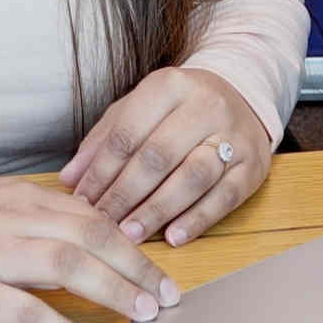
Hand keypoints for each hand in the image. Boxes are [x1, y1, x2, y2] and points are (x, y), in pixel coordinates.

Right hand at [0, 176, 179, 322]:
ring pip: (68, 267)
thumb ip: (36, 214)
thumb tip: (86, 231)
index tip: (161, 267)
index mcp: (20, 196)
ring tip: (141, 314)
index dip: (133, 242)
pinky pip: (28, 314)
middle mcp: (11, 219)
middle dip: (137, 265)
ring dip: (113, 291)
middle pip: (91, 235)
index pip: (93, 213)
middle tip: (167, 294)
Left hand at [59, 65, 272, 248]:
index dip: (101, 171)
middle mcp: (205, 105)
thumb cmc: (177, 109)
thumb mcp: (138, 109)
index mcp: (170, 85)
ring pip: (192, 177)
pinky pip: (224, 197)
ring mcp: (233, 136)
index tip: (82, 200)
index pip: (128, 133)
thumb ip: (103, 140)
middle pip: (158, 156)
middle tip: (102, 224)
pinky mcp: (253, 166)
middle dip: (125, 194)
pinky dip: (198, 219)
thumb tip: (69, 178)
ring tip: (131, 234)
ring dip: (158, 210)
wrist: (240, 97)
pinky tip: (174, 237)